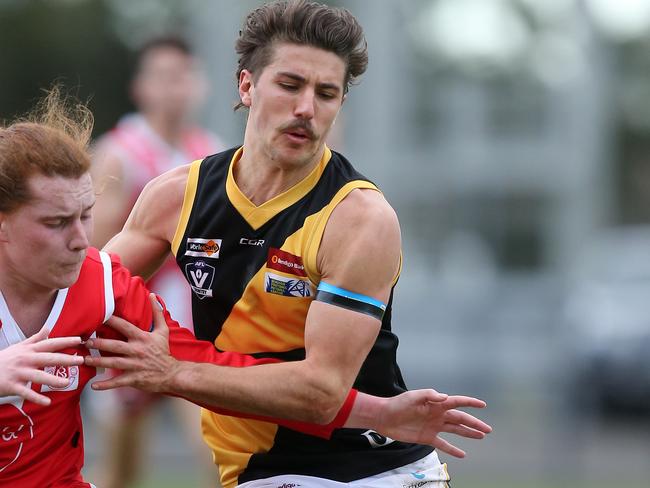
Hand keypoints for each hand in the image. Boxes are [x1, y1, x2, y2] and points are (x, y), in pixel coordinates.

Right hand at [0, 326, 82, 405]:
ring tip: (66, 383)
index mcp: (28, 350)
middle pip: (47, 359)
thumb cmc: (3, 359)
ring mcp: (18, 373)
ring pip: (37, 376)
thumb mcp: (18, 347)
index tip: (79, 340)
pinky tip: (47, 402)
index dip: (64, 341)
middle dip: (64, 359)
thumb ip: (35, 339)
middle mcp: (24, 360)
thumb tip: (47, 328)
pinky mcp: (11, 386)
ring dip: (52, 380)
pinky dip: (36, 398)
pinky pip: (25, 393)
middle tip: (80, 360)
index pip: (49, 344)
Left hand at [84, 294, 179, 392]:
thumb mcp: (163, 330)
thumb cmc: (163, 351)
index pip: (125, 326)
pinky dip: (105, 385)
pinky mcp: (134, 378)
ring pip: (113, 363)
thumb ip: (157, 312)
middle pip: (114, 345)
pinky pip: (117, 382)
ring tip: (84, 359)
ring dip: (97, 362)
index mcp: (142, 338)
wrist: (171, 373)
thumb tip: (152, 296)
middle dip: (98, 343)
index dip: (111, 321)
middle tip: (85, 341)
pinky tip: (94, 385)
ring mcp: (134, 365)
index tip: (98, 317)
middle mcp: (136, 350)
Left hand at [363, 389, 491, 457]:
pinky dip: (453, 449)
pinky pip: (443, 444)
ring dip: (468, 434)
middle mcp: (437, 415)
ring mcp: (433, 426)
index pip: (457, 402)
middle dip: (474, 423)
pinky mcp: (427, 437)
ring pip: (455, 430)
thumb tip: (445, 396)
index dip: (470, 403)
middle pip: (460, 419)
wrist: (384, 417)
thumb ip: (429, 395)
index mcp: (436, 404)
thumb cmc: (398, 404)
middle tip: (488, 429)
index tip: (483, 405)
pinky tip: (463, 454)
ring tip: (481, 436)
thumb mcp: (413, 396)